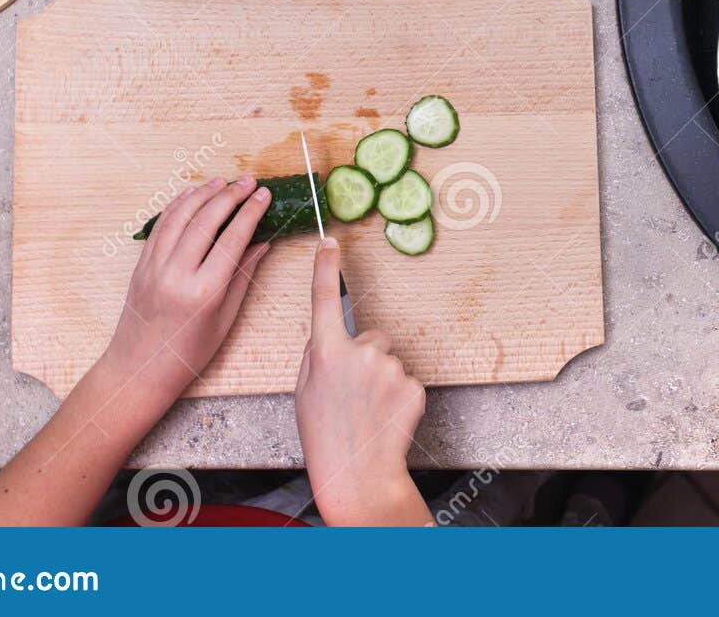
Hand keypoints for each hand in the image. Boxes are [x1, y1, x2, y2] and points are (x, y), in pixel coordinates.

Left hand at [98, 176, 275, 409]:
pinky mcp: (141, 266)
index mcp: (203, 292)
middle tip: (249, 182)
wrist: (139, 369)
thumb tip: (262, 243)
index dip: (250, 213)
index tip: (264, 195)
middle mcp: (176, 275)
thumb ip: (242, 277)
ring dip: (202, 194)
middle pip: (205, 221)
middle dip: (230, 196)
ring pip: (179, 217)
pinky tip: (191, 195)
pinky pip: (159, 227)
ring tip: (222, 181)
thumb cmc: (188, 353)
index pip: (232, 239)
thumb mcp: (224, 319)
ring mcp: (154, 267)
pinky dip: (176, 206)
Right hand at [296, 237, 430, 526]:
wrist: (359, 474)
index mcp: (325, 352)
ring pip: (388, 359)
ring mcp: (390, 368)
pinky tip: (385, 415)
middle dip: (363, 357)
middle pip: (370, 336)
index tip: (330, 243)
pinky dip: (397, 393)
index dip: (326, 268)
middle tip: (352, 394)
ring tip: (368, 409)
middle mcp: (359, 353)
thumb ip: (318, 355)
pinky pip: (405, 378)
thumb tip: (331, 335)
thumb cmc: (326, 435)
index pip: (324, 299)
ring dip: (380, 377)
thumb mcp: (304, 391)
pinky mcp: (414, 384)